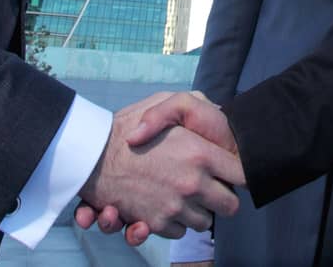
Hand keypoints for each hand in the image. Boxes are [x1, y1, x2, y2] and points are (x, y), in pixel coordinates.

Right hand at [74, 93, 243, 242]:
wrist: (91, 154)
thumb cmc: (129, 123)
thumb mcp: (168, 100)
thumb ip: (197, 107)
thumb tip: (214, 125)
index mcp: (200, 153)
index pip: (241, 174)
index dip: (237, 173)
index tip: (230, 172)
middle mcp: (192, 184)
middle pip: (230, 206)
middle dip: (222, 198)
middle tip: (211, 188)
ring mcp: (174, 207)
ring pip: (205, 222)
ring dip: (198, 211)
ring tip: (184, 195)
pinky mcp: (155, 223)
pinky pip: (179, 231)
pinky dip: (174, 222)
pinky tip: (165, 204)